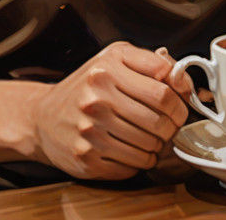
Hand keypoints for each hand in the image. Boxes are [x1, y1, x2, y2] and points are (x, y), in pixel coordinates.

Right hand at [27, 42, 192, 180]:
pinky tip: (132, 149)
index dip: (180, 102)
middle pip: (159, 121)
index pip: (163, 91)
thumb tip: (183, 79)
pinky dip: (140, 161)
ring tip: (149, 137)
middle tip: (168, 125)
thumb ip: (151, 62)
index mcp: (107, 68)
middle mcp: (97, 98)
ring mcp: (90, 131)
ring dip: (157, 146)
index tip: (179, 106)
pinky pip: (132, 166)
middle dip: (171, 127)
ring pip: (148, 147)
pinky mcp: (87, 158)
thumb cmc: (86, 85)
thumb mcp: (115, 58)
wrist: (43, 117)